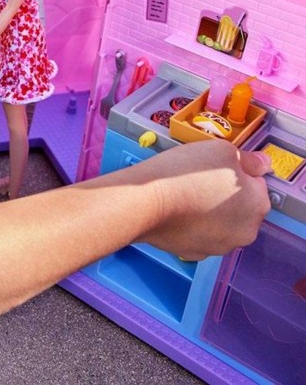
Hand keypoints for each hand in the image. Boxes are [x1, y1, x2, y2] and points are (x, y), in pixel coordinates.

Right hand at [135, 140, 270, 259]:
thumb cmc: (182, 175)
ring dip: (209, 209)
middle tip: (200, 178)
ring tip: (185, 192)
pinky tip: (177, 209)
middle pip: (240, 206)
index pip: (256, 182)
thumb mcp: (221, 150)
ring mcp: (219, 246)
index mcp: (257, 204)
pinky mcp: (194, 253)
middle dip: (224, 193)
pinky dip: (192, 223)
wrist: (144, 202)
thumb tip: (260, 164)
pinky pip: (199, 234)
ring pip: (220, 222)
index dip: (236, 170)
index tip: (217, 166)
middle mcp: (244, 231)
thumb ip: (247, 159)